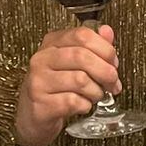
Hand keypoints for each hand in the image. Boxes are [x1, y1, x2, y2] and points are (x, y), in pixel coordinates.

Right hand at [15, 25, 120, 145]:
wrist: (32, 114)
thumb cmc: (55, 86)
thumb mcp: (72, 62)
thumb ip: (92, 46)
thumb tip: (107, 31)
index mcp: (51, 43)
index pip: (82, 35)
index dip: (105, 49)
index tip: (113, 62)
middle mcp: (42, 59)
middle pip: (82, 56)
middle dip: (105, 72)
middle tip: (112, 83)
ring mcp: (39, 81)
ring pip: (80, 80)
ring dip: (96, 91)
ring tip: (94, 95)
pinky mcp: (41, 104)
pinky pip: (73, 102)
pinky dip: (85, 105)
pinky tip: (82, 105)